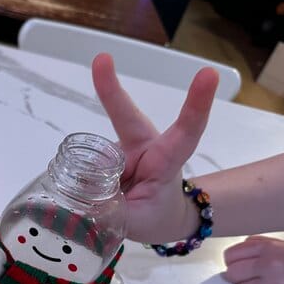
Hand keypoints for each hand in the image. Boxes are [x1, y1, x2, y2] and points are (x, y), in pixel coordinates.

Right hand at [91, 54, 218, 242]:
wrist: (158, 216)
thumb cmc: (156, 215)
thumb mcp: (139, 223)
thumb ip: (115, 214)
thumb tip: (83, 201)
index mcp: (165, 161)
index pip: (184, 132)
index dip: (195, 106)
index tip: (207, 74)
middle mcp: (143, 148)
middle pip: (127, 118)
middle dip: (112, 90)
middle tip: (100, 60)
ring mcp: (119, 151)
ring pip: (95, 153)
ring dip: (87, 175)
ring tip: (102, 204)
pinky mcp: (101, 158)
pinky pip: (82, 165)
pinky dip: (76, 181)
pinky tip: (81, 199)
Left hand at [223, 235, 283, 283]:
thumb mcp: (282, 248)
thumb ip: (257, 246)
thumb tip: (232, 255)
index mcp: (269, 247)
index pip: (231, 255)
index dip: (231, 263)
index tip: (237, 267)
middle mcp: (270, 263)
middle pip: (232, 273)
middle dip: (237, 278)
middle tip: (250, 279)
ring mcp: (274, 283)